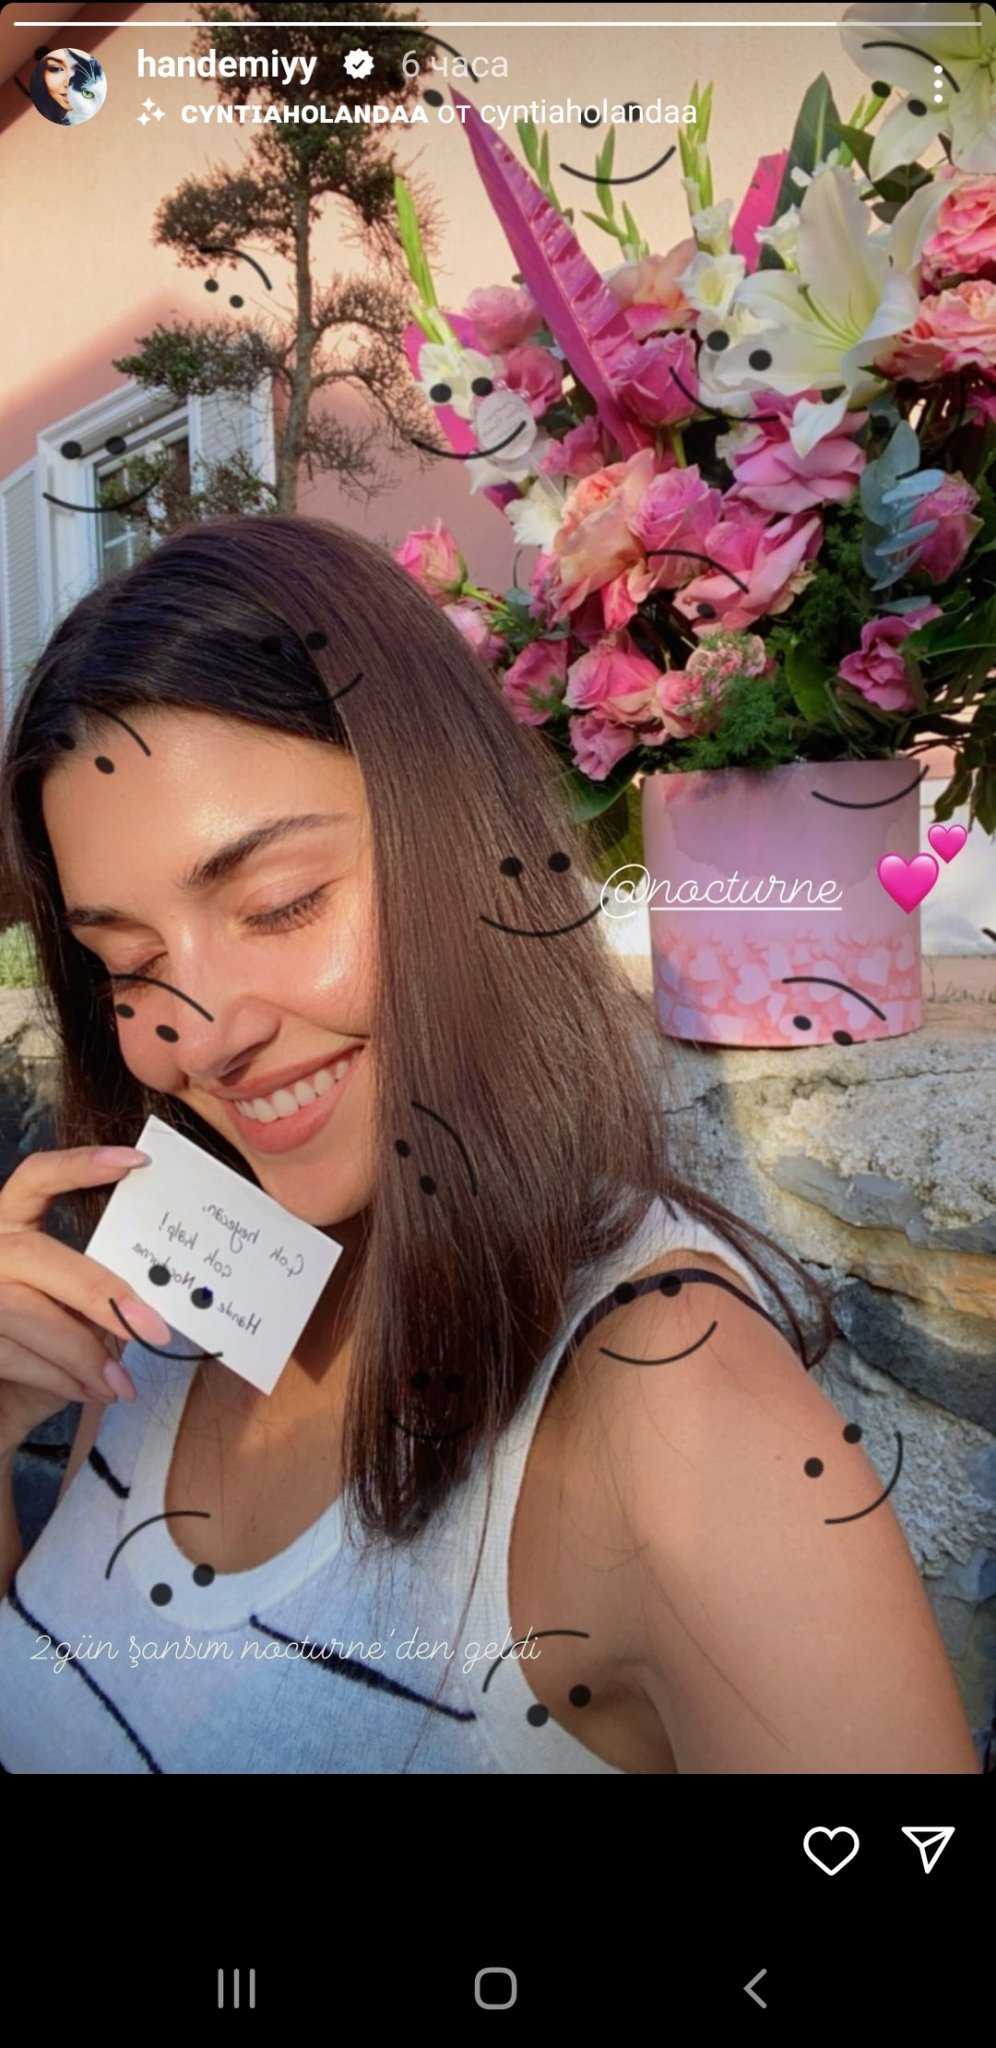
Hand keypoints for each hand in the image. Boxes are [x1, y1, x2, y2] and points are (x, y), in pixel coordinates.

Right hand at [0, 1145, 171, 1455]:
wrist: (3, 1402)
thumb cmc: (44, 1347)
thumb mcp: (74, 1310)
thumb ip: (99, 1291)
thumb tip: (156, 1295)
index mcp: (11, 1225)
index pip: (35, 1177)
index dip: (78, 1165)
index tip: (135, 1162)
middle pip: (35, 1254)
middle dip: (99, 1292)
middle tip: (154, 1329)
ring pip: (25, 1312)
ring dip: (83, 1355)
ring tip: (122, 1384)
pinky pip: (14, 1355)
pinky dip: (61, 1379)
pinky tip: (92, 1392)